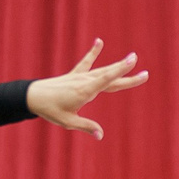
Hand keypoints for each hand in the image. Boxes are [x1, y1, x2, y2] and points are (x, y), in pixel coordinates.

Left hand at [25, 39, 147, 139]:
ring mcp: (80, 76)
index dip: (121, 72)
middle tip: (146, 74)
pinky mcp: (75, 75)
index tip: (134, 64)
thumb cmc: (50, 110)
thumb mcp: (68, 121)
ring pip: (103, 70)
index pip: (107, 80)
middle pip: (110, 77)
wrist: (33, 96)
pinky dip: (93, 52)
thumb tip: (100, 136)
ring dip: (117, 66)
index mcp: (85, 92)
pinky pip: (86, 62)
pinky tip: (99, 41)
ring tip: (132, 58)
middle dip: (127, 75)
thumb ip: (86, 127)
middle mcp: (85, 81)